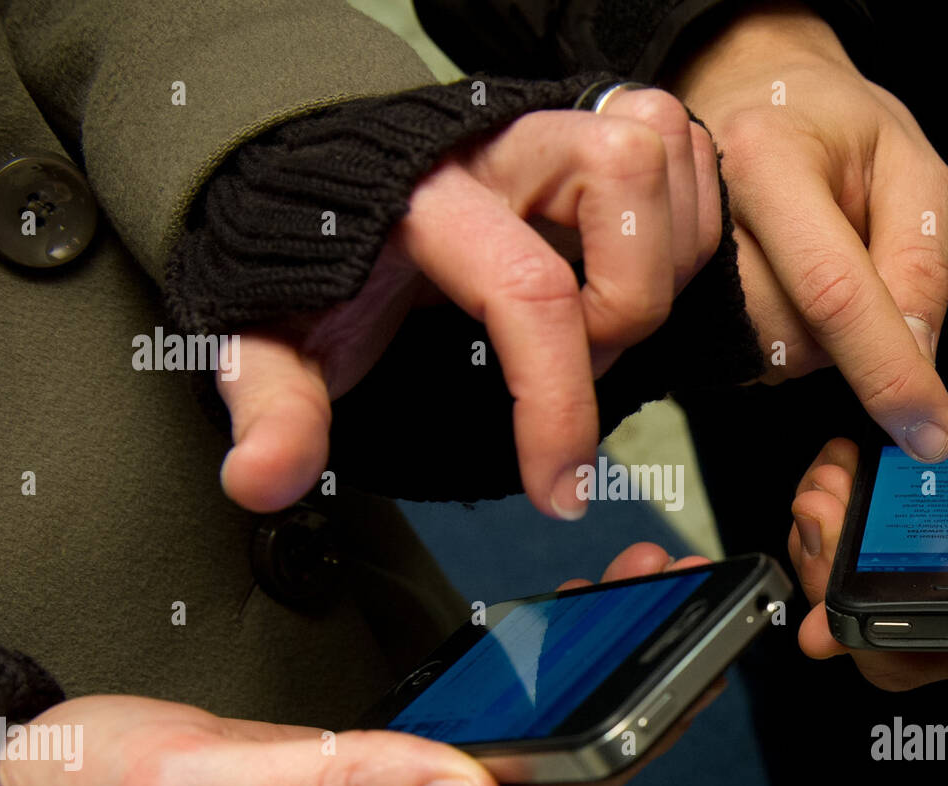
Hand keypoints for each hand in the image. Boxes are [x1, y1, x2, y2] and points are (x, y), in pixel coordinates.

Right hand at [0, 543, 716, 785]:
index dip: (622, 744)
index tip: (685, 676)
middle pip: (544, 782)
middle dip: (625, 702)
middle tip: (677, 613)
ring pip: (513, 759)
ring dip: (580, 690)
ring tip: (626, 612)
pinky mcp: (358, 785)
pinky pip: (466, 743)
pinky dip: (518, 692)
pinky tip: (538, 656)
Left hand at [217, 93, 721, 518]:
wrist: (320, 184)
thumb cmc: (313, 267)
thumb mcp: (275, 338)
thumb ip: (274, 406)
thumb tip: (260, 483)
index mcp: (425, 197)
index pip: (528, 291)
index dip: (560, 406)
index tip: (558, 493)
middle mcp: (502, 144)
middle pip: (627, 176)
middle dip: (628, 304)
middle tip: (579, 363)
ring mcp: (555, 129)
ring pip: (669, 164)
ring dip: (662, 266)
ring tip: (595, 327)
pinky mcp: (591, 132)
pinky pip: (687, 162)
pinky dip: (681, 234)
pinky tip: (623, 283)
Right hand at [667, 1, 947, 458]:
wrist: (747, 94)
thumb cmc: (831, 124)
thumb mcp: (909, 165)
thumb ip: (920, 261)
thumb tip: (918, 360)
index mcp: (768, 160)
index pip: (834, 293)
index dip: (887, 372)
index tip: (929, 433)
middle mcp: (705, 213)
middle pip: (792, 339)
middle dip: (848, 345)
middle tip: (860, 275)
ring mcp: (673, 263)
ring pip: (764, 359)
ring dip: (813, 346)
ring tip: (815, 273)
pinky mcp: (668, 299)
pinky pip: (739, 358)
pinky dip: (779, 344)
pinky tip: (783, 292)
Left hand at [789, 313, 947, 689]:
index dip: (894, 635)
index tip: (857, 580)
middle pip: (894, 628)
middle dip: (836, 584)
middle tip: (825, 516)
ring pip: (867, 583)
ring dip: (825, 544)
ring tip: (828, 486)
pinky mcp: (926, 504)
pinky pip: (863, 530)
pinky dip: (836, 505)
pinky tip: (840, 468)